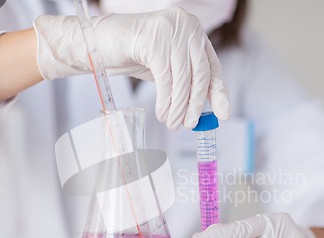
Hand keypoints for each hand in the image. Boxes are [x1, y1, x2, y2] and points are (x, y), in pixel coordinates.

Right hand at [33, 8, 229, 129]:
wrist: (99, 42)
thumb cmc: (133, 54)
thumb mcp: (166, 67)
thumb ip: (185, 79)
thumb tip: (203, 107)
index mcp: (193, 31)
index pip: (212, 65)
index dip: (219, 91)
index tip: (224, 113)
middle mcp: (186, 26)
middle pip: (201, 73)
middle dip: (196, 104)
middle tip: (190, 125)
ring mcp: (170, 31)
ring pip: (183, 79)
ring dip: (178, 107)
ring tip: (173, 124)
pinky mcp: (154, 41)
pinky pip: (166, 80)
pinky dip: (165, 101)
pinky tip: (162, 113)